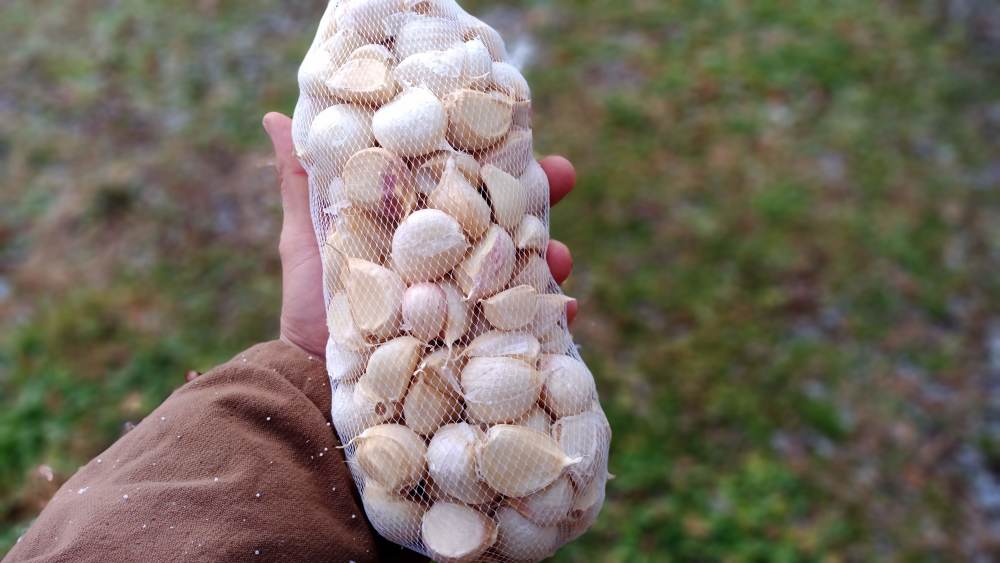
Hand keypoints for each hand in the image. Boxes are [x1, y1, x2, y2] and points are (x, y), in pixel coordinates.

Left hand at [262, 112, 578, 356]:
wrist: (312, 395)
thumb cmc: (307, 320)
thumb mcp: (306, 246)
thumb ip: (302, 187)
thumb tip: (274, 116)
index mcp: (415, 239)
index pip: (462, 192)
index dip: (491, 163)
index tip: (519, 134)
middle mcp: (446, 271)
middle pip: (501, 228)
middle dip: (535, 200)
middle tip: (563, 175)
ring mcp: (466, 311)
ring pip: (520, 276)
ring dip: (547, 259)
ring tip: (562, 253)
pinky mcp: (475, 353)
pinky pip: (522, 334)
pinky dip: (547, 322)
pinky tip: (564, 309)